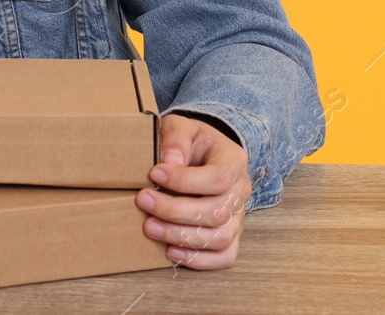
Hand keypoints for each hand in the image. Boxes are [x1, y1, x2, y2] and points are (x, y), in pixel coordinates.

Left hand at [135, 113, 251, 269]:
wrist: (203, 153)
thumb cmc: (190, 141)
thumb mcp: (181, 126)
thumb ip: (175, 137)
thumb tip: (170, 160)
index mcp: (233, 160)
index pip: (218, 177)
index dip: (185, 181)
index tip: (154, 174)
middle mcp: (240, 190)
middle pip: (217, 212)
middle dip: (176, 210)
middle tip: (143, 201)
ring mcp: (238, 216)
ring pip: (220, 238)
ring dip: (182, 236)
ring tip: (150, 227)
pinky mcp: (231, 235)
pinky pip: (225, 256)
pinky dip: (199, 259)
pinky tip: (171, 251)